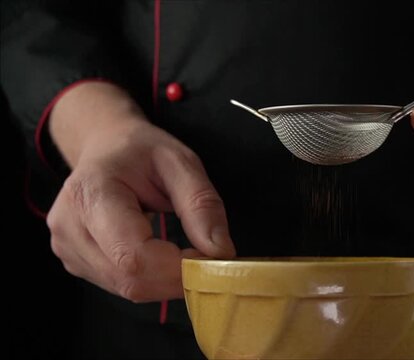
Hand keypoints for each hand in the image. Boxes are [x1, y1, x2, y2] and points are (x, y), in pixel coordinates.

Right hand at [46, 82, 234, 301]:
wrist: (104, 147)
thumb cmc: (142, 152)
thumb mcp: (181, 163)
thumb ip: (202, 205)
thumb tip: (220, 252)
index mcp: (91, 192)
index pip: (133, 254)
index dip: (177, 267)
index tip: (212, 258)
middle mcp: (69, 226)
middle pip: (129, 278)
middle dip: (177, 278)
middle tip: (207, 260)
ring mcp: (67, 248)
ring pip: (127, 289)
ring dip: (167, 281)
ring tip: (186, 253)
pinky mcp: (74, 262)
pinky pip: (120, 286)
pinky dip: (152, 280)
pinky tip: (163, 257)